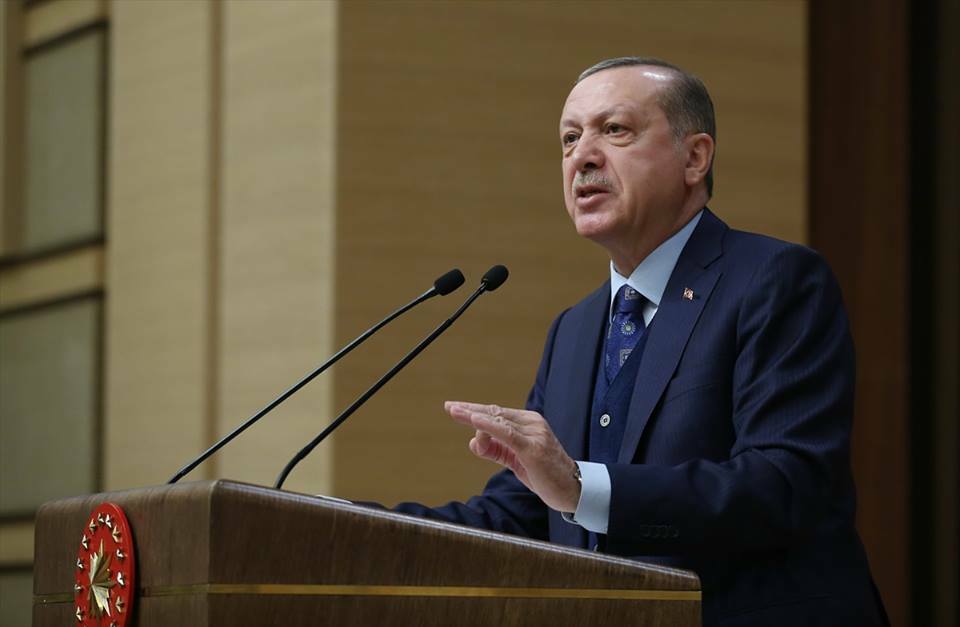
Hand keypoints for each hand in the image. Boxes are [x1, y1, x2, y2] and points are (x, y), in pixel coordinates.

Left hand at [444, 401, 580, 512]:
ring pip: (498, 420)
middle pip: (495, 412)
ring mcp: (534, 434)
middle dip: (470, 410)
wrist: (573, 490)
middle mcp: (532, 423)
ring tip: (456, 413)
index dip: (474, 409)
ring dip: (474, 417)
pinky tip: (475, 421)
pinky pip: (507, 433)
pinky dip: (489, 426)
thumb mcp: (516, 460)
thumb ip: (496, 450)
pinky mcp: (533, 448)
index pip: (497, 413)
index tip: (455, 408)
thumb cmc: (545, 475)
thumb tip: (473, 442)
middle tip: (450, 407)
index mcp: (529, 423)